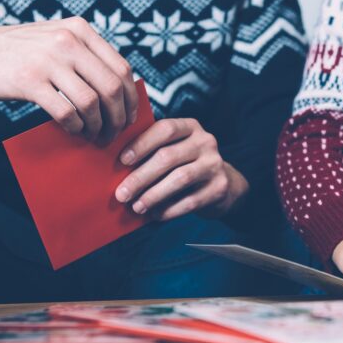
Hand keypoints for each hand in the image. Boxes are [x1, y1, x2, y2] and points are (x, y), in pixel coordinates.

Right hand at [0, 17, 137, 143]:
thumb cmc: (21, 54)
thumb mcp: (57, 41)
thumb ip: (87, 56)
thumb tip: (123, 93)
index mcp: (80, 30)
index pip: (121, 69)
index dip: (131, 100)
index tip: (128, 119)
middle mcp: (68, 40)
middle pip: (111, 88)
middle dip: (117, 118)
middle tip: (112, 135)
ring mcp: (48, 59)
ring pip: (92, 103)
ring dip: (97, 128)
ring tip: (92, 137)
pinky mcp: (29, 81)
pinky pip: (67, 113)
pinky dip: (75, 128)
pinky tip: (73, 131)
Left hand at [114, 118, 248, 220]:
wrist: (224, 184)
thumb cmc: (187, 165)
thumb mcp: (175, 150)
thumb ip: (153, 151)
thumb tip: (118, 167)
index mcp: (190, 127)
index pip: (165, 129)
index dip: (142, 144)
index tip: (122, 161)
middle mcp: (205, 141)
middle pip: (168, 157)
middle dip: (141, 177)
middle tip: (122, 194)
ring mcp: (215, 164)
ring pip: (180, 179)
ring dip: (154, 195)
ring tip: (136, 207)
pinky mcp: (219, 188)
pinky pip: (191, 200)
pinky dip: (169, 210)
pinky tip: (155, 215)